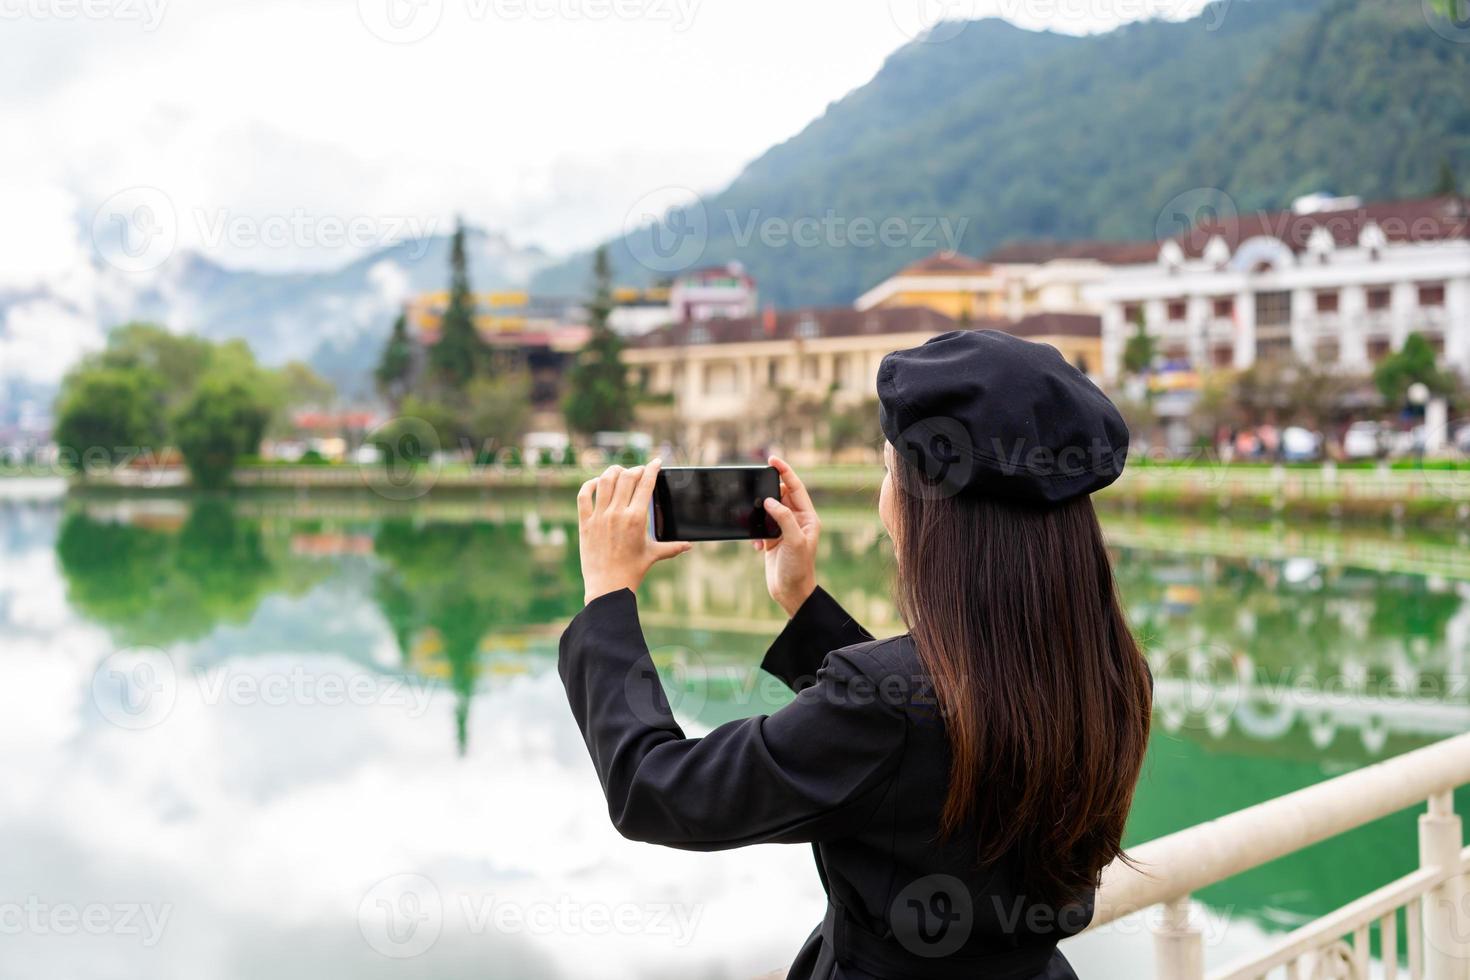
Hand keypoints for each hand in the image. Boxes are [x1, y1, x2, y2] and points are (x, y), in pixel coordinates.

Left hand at [577, 460, 690, 603]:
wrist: (607, 586)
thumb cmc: (632, 571)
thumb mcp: (653, 555)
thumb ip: (672, 547)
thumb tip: (690, 545)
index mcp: (637, 519)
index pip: (646, 484)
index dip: (652, 469)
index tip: (656, 462)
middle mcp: (617, 514)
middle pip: (626, 477)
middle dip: (635, 470)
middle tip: (639, 471)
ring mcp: (599, 517)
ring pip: (605, 481)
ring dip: (614, 472)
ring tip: (620, 472)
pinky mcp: (585, 522)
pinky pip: (584, 495)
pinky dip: (590, 484)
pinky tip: (597, 483)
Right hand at [755, 456, 819, 616]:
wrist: (791, 593)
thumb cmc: (799, 568)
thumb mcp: (795, 541)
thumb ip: (784, 518)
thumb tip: (770, 501)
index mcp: (808, 518)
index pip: (796, 487)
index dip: (784, 472)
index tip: (771, 459)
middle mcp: (797, 521)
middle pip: (781, 495)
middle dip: (767, 491)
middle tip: (755, 487)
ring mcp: (783, 530)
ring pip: (768, 510)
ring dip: (758, 512)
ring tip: (752, 515)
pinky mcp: (771, 540)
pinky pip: (760, 526)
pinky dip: (754, 530)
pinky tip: (756, 543)